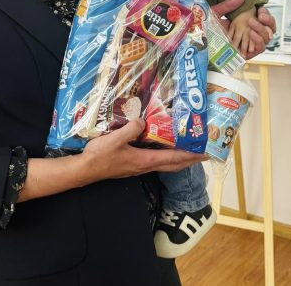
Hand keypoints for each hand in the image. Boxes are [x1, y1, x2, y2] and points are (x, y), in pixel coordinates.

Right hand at [81, 119, 206, 180]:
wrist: (87, 169)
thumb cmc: (101, 155)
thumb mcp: (116, 139)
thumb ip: (131, 129)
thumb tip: (143, 121)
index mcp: (145, 160)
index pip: (173, 158)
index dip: (189, 156)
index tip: (203, 154)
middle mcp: (145, 166)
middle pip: (173, 165)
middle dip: (188, 160)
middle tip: (201, 154)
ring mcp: (139, 168)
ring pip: (165, 165)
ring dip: (178, 160)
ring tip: (187, 152)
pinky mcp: (133, 166)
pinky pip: (155, 163)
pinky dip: (166, 158)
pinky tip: (162, 151)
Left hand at [211, 0, 276, 59]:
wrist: (198, 44)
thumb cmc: (205, 29)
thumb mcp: (215, 14)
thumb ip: (228, 5)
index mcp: (244, 23)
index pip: (262, 18)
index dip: (265, 13)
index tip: (260, 9)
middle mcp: (249, 34)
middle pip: (269, 28)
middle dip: (269, 20)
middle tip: (261, 15)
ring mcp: (249, 45)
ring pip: (266, 37)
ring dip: (262, 29)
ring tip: (252, 22)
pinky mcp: (248, 54)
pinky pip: (260, 48)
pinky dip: (259, 40)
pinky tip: (252, 33)